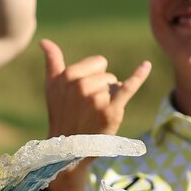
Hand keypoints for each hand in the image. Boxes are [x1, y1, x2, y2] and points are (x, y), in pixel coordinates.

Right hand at [41, 39, 150, 190]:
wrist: (68, 148)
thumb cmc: (61, 114)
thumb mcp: (53, 87)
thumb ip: (52, 62)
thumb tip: (43, 41)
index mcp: (67, 76)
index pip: (98, 62)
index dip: (94, 76)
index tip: (82, 93)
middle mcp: (80, 85)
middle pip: (107, 74)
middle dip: (103, 87)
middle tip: (89, 106)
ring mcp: (96, 98)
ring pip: (116, 85)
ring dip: (111, 97)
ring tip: (96, 112)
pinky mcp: (110, 110)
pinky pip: (128, 87)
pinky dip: (139, 76)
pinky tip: (146, 65)